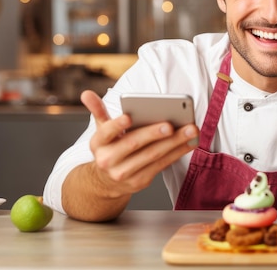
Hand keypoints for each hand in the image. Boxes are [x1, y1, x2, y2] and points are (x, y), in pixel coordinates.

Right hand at [80, 90, 198, 197]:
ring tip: (190, 129)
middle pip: (133, 144)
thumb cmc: (110, 149)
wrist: (106, 182)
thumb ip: (98, 111)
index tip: (128, 117)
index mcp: (98, 144)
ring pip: (152, 155)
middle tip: (171, 123)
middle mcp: (108, 160)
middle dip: (153, 134)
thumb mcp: (101, 131)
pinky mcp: (140, 181)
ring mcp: (124, 173)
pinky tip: (190, 142)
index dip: (117, 125)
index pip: (106, 132)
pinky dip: (178, 152)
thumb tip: (86, 94)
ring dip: (174, 143)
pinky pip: (162, 165)